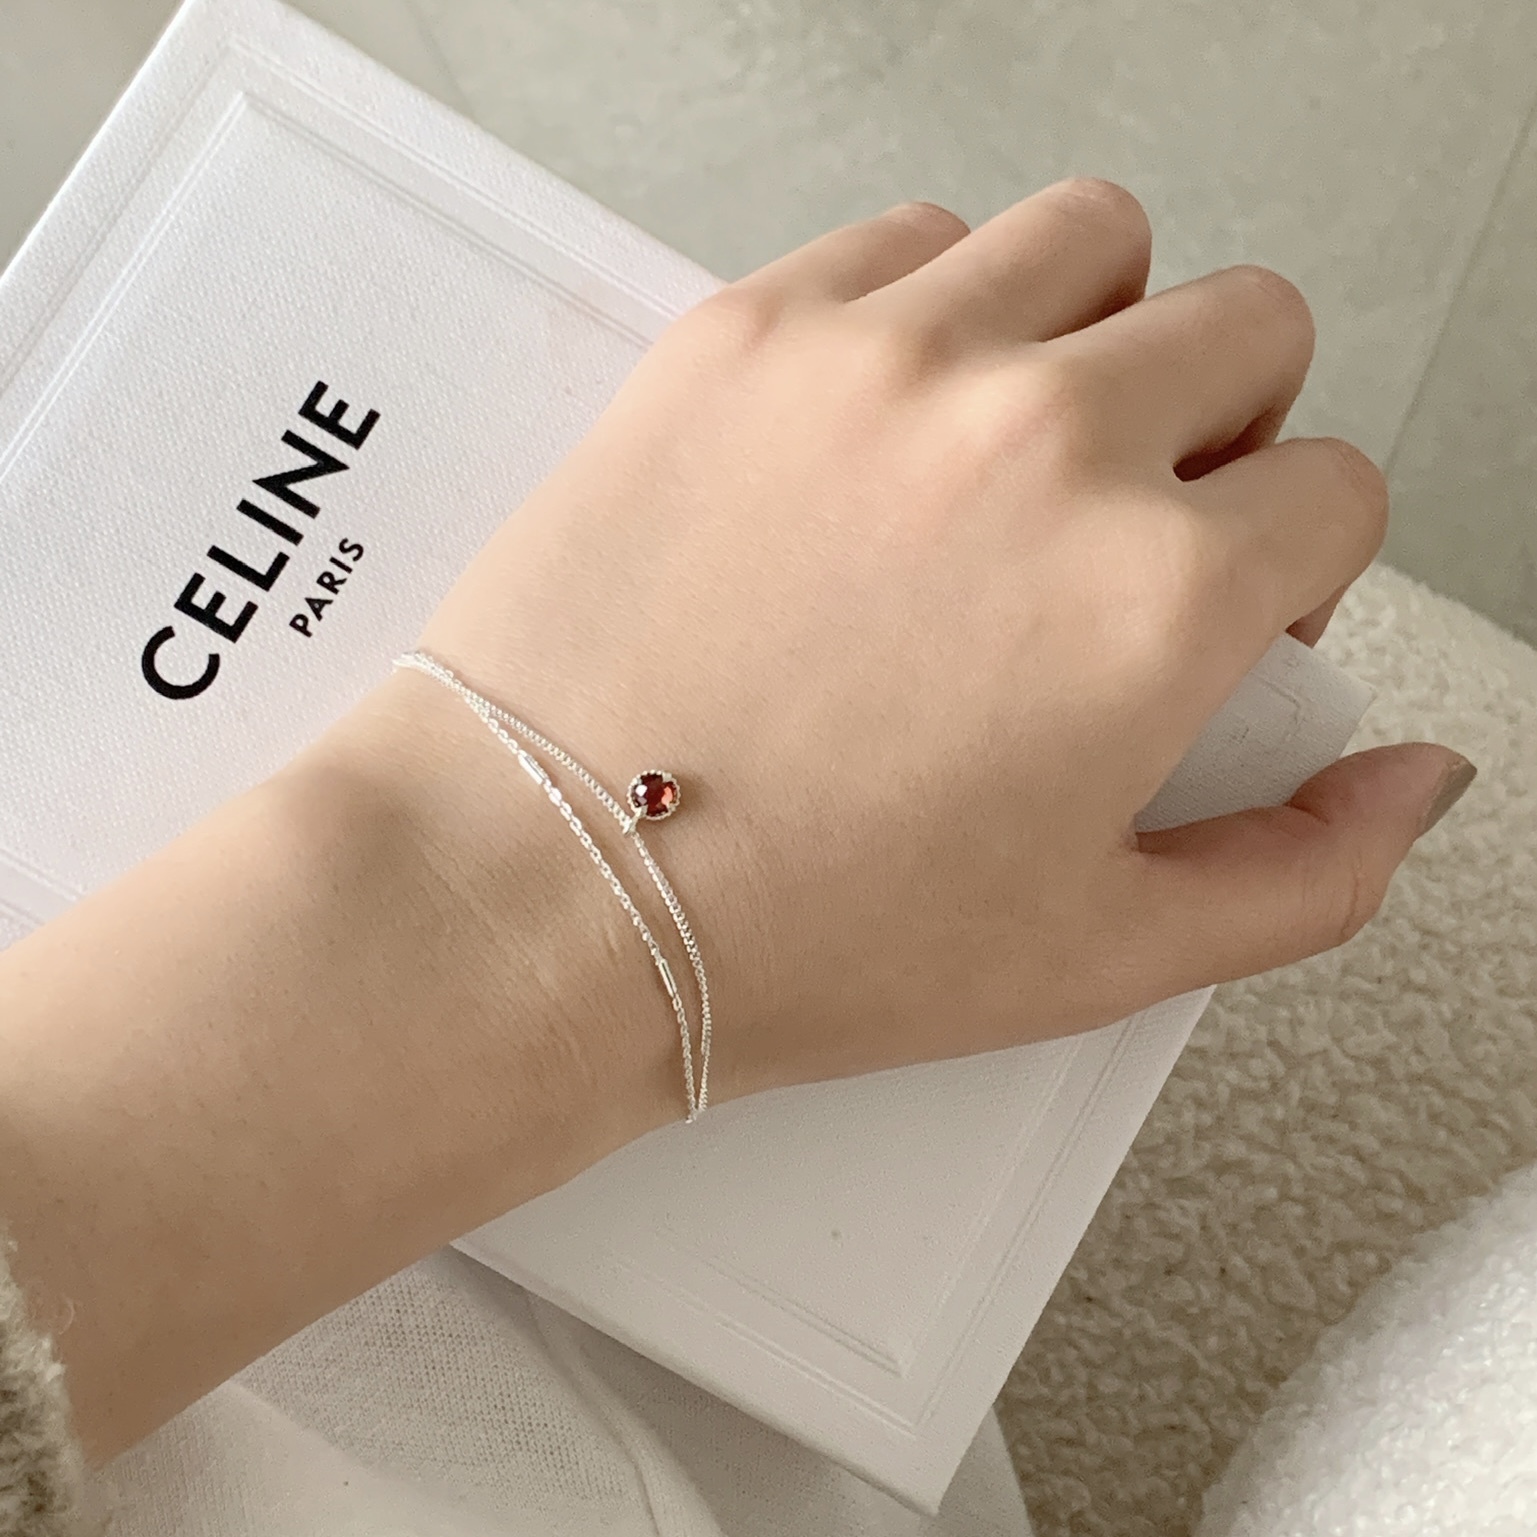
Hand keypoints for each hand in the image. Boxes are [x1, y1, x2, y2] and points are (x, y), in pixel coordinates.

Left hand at [394, 178, 1472, 1116]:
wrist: (550, 889)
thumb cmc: (796, 939)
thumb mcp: (1095, 956)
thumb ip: (1300, 873)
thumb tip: (1407, 784)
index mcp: (1155, 596)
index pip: (1335, 491)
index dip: (1293, 564)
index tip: (1219, 606)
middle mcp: (1044, 442)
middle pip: (1244, 329)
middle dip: (1227, 427)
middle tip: (1137, 521)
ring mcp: (888, 363)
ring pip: (1092, 239)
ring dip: (1099, 328)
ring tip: (1025, 444)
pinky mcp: (749, 333)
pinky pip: (911, 240)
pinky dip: (937, 303)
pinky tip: (892, 417)